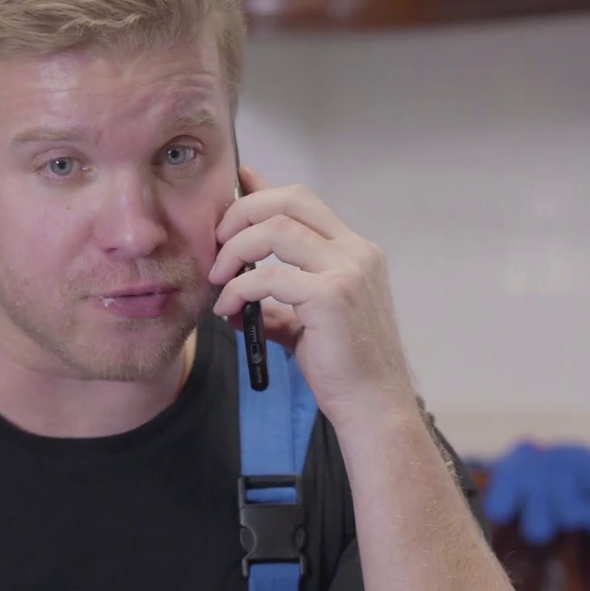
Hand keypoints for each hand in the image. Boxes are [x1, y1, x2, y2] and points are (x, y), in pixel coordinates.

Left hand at [208, 166, 415, 429]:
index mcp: (354, 251)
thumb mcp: (306, 319)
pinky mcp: (332, 296)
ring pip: (277, 229)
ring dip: (236, 249)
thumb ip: (278, 295)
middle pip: (292, 200)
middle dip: (244, 211)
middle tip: (217, 240)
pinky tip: (226, 308)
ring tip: (217, 277)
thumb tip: (238, 285)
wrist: (373, 405)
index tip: (234, 185)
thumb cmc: (342, 366)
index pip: (305, 201)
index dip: (264, 189)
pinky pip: (270, 276)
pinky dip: (239, 288)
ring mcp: (348, 270)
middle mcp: (356, 251)